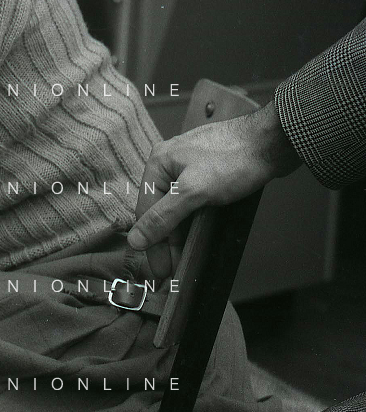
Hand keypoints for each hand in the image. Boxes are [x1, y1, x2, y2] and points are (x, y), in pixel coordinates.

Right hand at [127, 101, 300, 276]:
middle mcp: (170, 165)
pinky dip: (192, 220)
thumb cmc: (235, 160)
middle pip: (161, 210)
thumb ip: (163, 217)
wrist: (275, 142)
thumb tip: (136, 239)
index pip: (146, 210)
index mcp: (158, 164)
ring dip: (179, 233)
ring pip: (177, 207)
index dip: (151, 242)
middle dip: (165, 241)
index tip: (159, 269)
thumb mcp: (194, 192)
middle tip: (170, 270)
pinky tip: (195, 235)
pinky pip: (193, 201)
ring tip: (182, 258)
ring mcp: (190, 168)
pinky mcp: (209, 173)